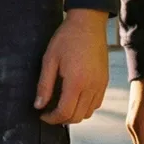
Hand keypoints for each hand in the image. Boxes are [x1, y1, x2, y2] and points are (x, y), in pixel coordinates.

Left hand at [35, 9, 109, 124]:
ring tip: (62, 105)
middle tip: (49, 112)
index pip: (64, 113)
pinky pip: (96, 104)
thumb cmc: (67, 38)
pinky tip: (75, 98)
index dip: (51, 118)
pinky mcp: (105, 81)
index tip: (42, 115)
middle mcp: (91, 87)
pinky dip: (85, 107)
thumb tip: (39, 105)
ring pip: (88, 113)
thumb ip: (44, 85)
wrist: (88, 23)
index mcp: (76, 82)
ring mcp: (100, 85)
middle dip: (61, 119)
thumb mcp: (49, 59)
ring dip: (74, 114)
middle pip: (77, 117)